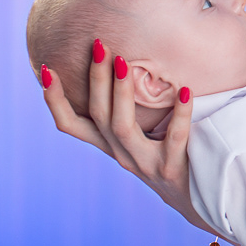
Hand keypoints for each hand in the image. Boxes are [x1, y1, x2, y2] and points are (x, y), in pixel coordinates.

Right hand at [40, 39, 209, 231]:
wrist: (199, 201)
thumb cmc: (169, 160)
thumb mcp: (141, 140)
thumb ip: (129, 115)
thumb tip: (123, 68)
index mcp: (111, 147)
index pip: (71, 125)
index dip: (55, 101)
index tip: (46, 69)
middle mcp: (122, 156)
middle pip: (99, 116)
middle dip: (95, 80)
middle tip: (99, 45)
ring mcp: (145, 164)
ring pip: (122, 127)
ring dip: (121, 93)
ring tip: (125, 61)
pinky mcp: (172, 169)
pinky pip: (174, 138)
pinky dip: (179, 113)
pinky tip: (185, 90)